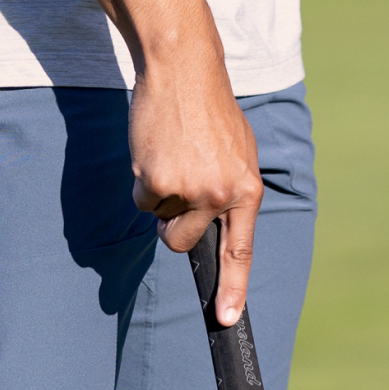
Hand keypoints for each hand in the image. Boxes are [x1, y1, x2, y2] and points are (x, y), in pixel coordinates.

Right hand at [131, 51, 264, 325]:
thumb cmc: (210, 110)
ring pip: (159, 220)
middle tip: (181, 177)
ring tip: (173, 153)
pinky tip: (156, 148)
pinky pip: (141, 199)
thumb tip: (218, 226)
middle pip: (184, 241)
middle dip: (174, 222)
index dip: (233, 288)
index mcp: (247, 188)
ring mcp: (189, 190)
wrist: (184, 70)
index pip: (241, 250)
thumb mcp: (238, 152)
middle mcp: (221, 194)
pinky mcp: (157, 181)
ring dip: (159, 194)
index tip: (225, 319)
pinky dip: (143, 178)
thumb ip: (231, 190)